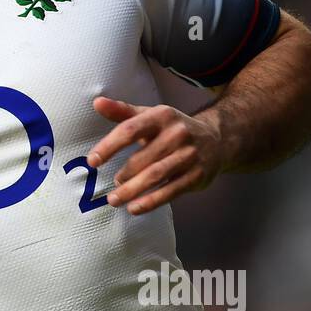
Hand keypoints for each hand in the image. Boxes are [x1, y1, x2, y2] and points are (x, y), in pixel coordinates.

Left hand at [86, 97, 224, 214]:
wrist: (218, 139)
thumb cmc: (173, 128)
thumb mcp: (150, 115)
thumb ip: (122, 111)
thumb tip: (97, 103)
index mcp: (161, 115)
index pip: (130, 130)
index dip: (109, 146)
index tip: (92, 161)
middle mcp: (177, 134)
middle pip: (143, 158)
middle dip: (124, 174)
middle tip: (111, 186)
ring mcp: (189, 155)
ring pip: (156, 175)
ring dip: (133, 190)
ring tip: (115, 200)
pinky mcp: (197, 175)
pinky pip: (171, 191)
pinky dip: (151, 201)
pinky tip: (134, 208)